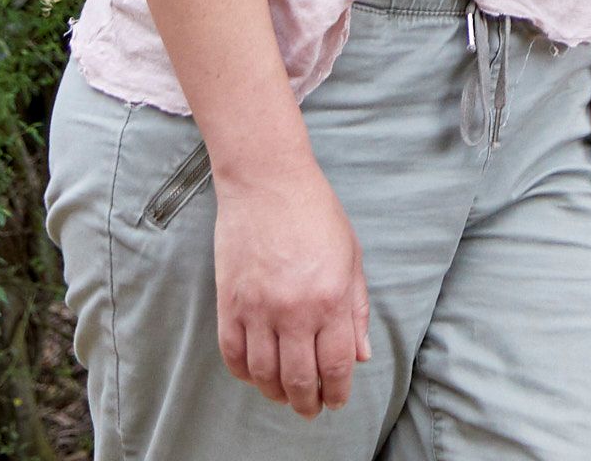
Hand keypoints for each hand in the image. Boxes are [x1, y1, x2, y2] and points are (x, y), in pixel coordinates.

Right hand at [209, 151, 369, 414]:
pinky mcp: (229, 302)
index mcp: (331, 298)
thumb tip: (361, 355)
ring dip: (276, 393)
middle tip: (311, 409)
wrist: (267, 181)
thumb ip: (357, 310)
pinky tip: (256, 375)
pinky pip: (233, 354)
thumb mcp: (351, 257)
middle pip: (300, 378)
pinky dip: (244, 373)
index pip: (335, 365)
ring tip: (285, 396)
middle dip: (308, 402)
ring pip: (264, 374)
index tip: (336, 401)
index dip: (337, 392)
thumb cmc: (315, 213)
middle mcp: (294, 310)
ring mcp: (258, 308)